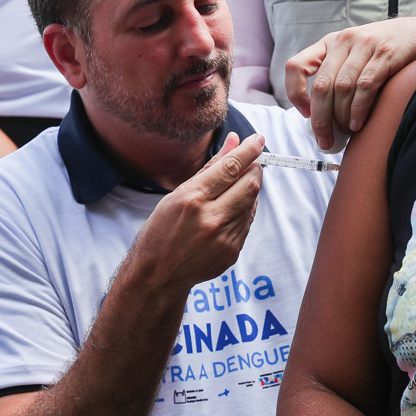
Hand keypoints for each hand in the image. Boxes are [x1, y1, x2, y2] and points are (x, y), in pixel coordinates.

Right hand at [135, 132, 264, 290]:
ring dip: (250, 189)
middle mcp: (211, 218)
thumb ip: (210, 167)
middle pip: (250, 184)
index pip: (231, 167)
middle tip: (251, 162)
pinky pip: (248, 222)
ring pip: (252, 202)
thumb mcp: (177, 194)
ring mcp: (224, 237)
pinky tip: (232, 208)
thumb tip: (234, 141)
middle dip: (255, 168)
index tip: (258, 140)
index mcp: (192, 199)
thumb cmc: (161, 231)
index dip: (250, 150)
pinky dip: (245, 209)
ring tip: (236, 187)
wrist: (157, 275)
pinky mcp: (232, 251)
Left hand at [284, 17, 415, 149]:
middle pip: (321, 86)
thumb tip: (322, 116)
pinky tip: (359, 123)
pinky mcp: (385, 53)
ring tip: (346, 132)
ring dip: (342, 117)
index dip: (296, 93)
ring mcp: (364, 45)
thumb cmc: (388, 51)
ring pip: (342, 88)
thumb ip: (339, 76)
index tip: (305, 114)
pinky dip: (359, 109)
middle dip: (320, 119)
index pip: (296, 66)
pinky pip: (365, 86)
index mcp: (330, 43)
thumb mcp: (356, 55)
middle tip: (324, 140)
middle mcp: (343, 41)